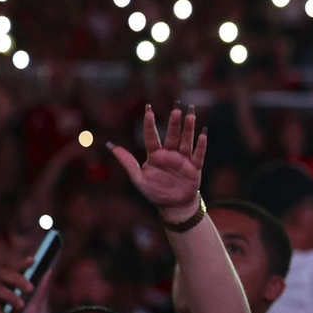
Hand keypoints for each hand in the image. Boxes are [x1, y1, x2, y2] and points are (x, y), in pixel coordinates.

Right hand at [0, 256, 54, 312]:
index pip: (14, 270)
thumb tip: (49, 271)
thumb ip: (40, 290)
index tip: (34, 259)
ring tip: (21, 305)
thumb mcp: (34, 305)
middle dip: (17, 279)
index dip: (22, 264)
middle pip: (2, 275)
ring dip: (11, 297)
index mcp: (11, 286)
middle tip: (30, 288)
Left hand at [108, 105, 206, 221]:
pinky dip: (200, 146)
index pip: (151, 136)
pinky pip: (198, 155)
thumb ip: (126, 161)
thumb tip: (109, 145)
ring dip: (188, 128)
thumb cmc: (154, 191)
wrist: (173, 205)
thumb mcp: (137, 178)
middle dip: (174, 122)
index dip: (149, 123)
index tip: (148, 109)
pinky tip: (203, 134)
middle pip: (172, 135)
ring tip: (190, 114)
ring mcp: (183, 160)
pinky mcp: (194, 168)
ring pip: (186, 141)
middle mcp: (170, 154)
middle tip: (176, 107)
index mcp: (155, 155)